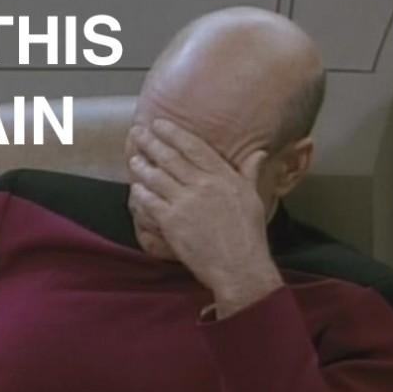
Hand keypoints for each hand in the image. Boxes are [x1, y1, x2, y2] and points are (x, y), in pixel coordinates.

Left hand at [128, 119, 282, 316]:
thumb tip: (258, 153)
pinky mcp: (172, 222)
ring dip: (142, 166)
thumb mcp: (254, 198)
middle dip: (151, 143)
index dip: (174, 133)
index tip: (160, 124)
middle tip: (138, 133)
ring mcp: (186, 203)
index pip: (194, 146)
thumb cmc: (248, 235)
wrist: (240, 267)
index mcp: (223, 176)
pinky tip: (135, 188)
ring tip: (134, 160)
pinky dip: (141, 193)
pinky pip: (150, 202)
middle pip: (170, 157)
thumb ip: (250, 173)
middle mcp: (203, 185)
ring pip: (157, 177)